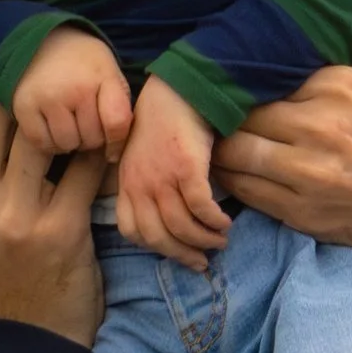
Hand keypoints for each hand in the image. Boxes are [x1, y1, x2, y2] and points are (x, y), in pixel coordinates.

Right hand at [0, 95, 104, 346]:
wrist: (26, 341)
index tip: (16, 99)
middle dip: (24, 102)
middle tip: (49, 107)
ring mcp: (15, 217)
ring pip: (38, 132)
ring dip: (63, 123)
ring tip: (77, 124)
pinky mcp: (62, 229)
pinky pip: (84, 168)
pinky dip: (97, 155)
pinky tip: (102, 154)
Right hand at [11, 29, 132, 158]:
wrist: (44, 40)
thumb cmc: (84, 63)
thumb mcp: (111, 73)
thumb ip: (120, 107)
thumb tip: (114, 154)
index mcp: (102, 76)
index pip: (116, 123)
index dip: (117, 142)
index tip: (113, 146)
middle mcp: (74, 88)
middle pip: (91, 139)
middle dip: (92, 137)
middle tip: (85, 122)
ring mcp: (47, 97)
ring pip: (67, 144)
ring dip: (70, 141)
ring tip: (69, 123)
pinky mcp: (23, 106)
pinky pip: (42, 143)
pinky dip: (49, 142)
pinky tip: (52, 127)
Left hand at [115, 75, 230, 271]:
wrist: (177, 90)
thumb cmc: (161, 122)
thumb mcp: (139, 156)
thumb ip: (143, 182)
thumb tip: (161, 211)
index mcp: (127, 182)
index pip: (132, 230)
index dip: (155, 246)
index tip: (174, 251)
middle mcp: (141, 184)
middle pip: (158, 236)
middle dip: (181, 254)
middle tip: (202, 262)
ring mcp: (162, 177)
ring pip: (181, 227)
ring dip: (203, 241)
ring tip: (220, 241)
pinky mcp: (187, 168)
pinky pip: (201, 208)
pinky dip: (214, 221)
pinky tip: (224, 222)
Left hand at [210, 65, 351, 280]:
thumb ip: (315, 88)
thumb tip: (253, 78)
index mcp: (339, 85)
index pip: (263, 80)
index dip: (239, 90)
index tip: (221, 94)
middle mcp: (325, 124)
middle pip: (244, 116)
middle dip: (222, 122)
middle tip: (207, 126)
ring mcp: (315, 172)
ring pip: (237, 155)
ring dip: (222, 155)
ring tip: (214, 153)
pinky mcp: (309, 212)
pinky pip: (250, 193)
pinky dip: (235, 185)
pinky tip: (234, 179)